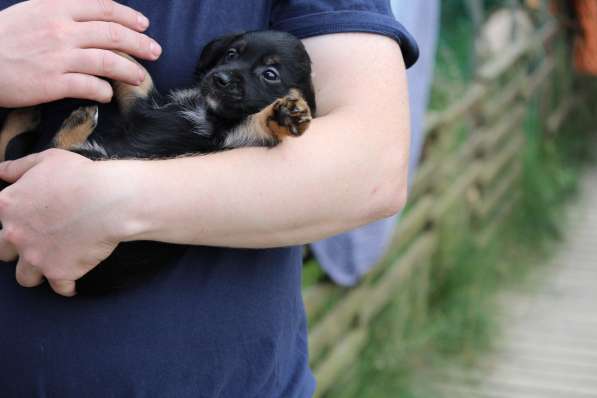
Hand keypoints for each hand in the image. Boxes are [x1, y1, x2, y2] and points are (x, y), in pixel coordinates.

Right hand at [0, 0, 161, 106]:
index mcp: (56, 7)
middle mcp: (61, 30)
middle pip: (113, 34)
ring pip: (108, 62)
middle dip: (140, 43)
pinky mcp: (53, 83)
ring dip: (131, 70)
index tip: (144, 25)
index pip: (103, 8)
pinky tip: (109, 93)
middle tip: (156, 52)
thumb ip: (63, 12)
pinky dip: (105, 90)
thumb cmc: (3, 38)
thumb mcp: (32, 12)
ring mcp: (59, 57)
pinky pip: (91, 86)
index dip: (129, 16)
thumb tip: (92, 16)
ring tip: (141, 76)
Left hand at [0, 149, 131, 295]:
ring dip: (36, 271)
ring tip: (50, 264)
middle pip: (3, 253)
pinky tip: (71, 283)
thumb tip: (0, 171)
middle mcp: (16, 235)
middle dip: (16, 249)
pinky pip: (59, 288)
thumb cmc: (80, 176)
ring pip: (25, 277)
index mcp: (7, 206)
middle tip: (35, 242)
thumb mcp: (47, 160)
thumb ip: (18, 167)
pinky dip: (65, 286)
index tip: (21, 222)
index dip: (9, 221)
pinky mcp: (60, 272)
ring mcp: (36, 257)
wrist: (109, 200)